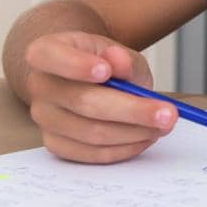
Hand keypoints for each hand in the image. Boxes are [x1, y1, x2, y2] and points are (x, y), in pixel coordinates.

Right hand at [20, 32, 174, 162]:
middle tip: (168, 113)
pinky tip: (146, 137)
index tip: (107, 71)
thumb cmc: (103, 62)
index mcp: (46, 53)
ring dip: (135, 132)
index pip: (51, 57)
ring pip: (92, 133)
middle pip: (84, 103)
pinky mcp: (56, 143)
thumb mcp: (118, 52)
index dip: (76, 65)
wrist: (87, 78)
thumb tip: (118, 59)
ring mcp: (44, 118)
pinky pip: (92, 153)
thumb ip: (123, 58)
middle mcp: (39, 86)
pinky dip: (125, 148)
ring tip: (164, 125)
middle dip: (132, 110)